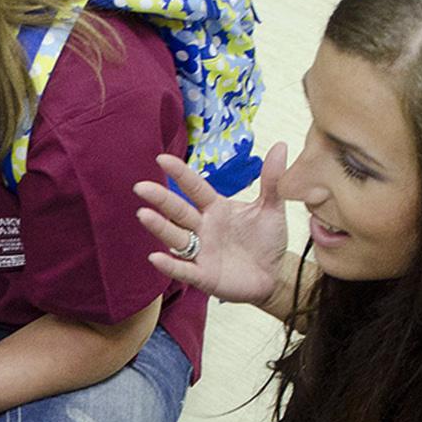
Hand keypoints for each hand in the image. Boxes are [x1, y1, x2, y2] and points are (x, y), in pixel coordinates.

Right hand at [132, 144, 290, 306]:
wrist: (273, 276)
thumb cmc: (267, 241)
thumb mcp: (271, 208)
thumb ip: (272, 180)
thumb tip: (281, 146)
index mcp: (216, 208)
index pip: (195, 188)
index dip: (180, 174)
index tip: (161, 159)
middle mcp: (203, 228)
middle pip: (178, 211)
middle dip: (160, 199)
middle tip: (141, 187)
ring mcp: (200, 252)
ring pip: (176, 237)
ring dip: (160, 227)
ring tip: (143, 215)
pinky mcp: (203, 276)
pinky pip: (183, 269)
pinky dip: (170, 265)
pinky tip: (155, 258)